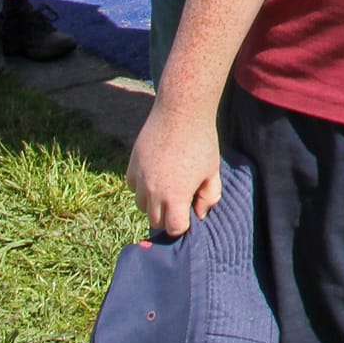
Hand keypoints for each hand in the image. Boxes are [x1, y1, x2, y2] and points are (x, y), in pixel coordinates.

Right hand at [126, 102, 222, 236]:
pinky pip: (133, 187)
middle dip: (169, 217)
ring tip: (170, 187)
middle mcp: (153, 192)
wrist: (180, 113)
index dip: (184, 224)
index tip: (190, 212)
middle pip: (156, 221)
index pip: (174, 228)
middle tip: (182, 201)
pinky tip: (157, 174)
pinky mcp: (131, 167)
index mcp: (176, 196)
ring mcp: (140, 179)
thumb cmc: (201, 142)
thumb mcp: (212, 171)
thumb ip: (209, 197)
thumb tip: (199, 215)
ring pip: (142, 206)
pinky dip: (143, 187)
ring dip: (154, 203)